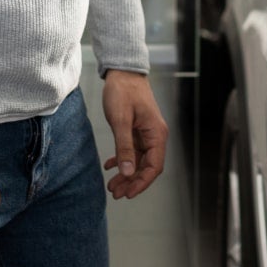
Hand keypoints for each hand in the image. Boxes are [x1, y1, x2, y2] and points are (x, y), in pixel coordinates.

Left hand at [102, 71, 166, 199]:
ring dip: (126, 174)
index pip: (155, 166)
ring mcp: (146, 134)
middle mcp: (155, 136)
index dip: (142, 182)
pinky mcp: (137, 131)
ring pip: (139, 161)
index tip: (128, 194)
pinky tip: (109, 166)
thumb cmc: (123, 92)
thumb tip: (128, 172)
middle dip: (132, 182)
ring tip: (111, 185)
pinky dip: (122, 160)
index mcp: (156, 134)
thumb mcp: (121, 120)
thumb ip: (125, 147)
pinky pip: (132, 151)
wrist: (122, 72)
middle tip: (115, 193)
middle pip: (147, 167)